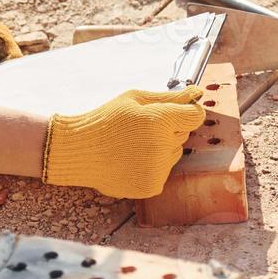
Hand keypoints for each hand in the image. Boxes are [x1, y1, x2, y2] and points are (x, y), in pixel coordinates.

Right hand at [41, 87, 204, 198]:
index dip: (188, 111)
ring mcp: (158, 169)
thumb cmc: (107, 120)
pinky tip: (131, 159)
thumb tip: (197, 92)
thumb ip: (170, 97)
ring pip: (174, 153)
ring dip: (162, 147)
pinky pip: (164, 171)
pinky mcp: (153, 186)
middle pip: (183, 134)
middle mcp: (162, 146)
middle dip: (169, 128)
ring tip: (133, 144)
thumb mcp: (135, 99)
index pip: (195, 116)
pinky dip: (153, 165)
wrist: (81, 151)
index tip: (176, 110)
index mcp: (160, 120)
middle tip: (142, 127)